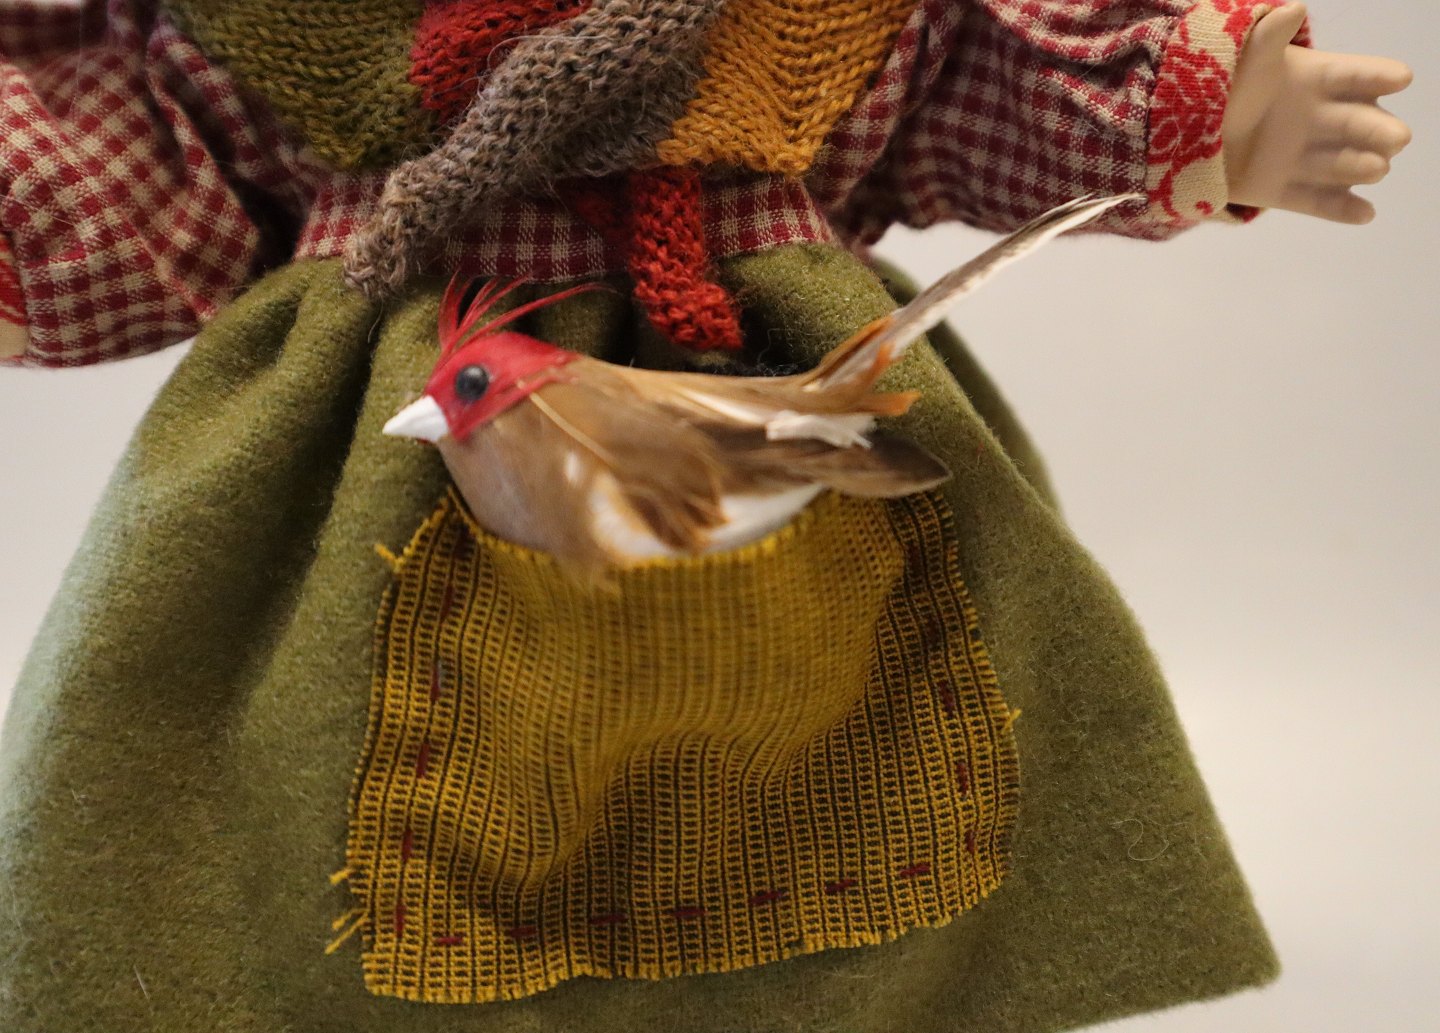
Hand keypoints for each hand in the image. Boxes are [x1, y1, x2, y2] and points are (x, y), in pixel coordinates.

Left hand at [1222, 3, 1412, 223]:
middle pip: (1361, 124)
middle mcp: (1325, 120)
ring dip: (1364, 167)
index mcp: (1320, 81)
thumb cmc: (1228, 87)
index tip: (1401, 77)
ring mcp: (1310, 158)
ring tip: (1375, 168)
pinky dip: (1343, 210)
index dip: (1376, 76)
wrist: (1190, 133)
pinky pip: (1320, 203)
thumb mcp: (1246, 60)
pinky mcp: (1289, 192)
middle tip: (1396, 138)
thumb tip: (1293, 7)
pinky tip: (1365, 214)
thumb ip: (1268, 36)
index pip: (1354, 76)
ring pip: (1346, 164)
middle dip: (1381, 131)